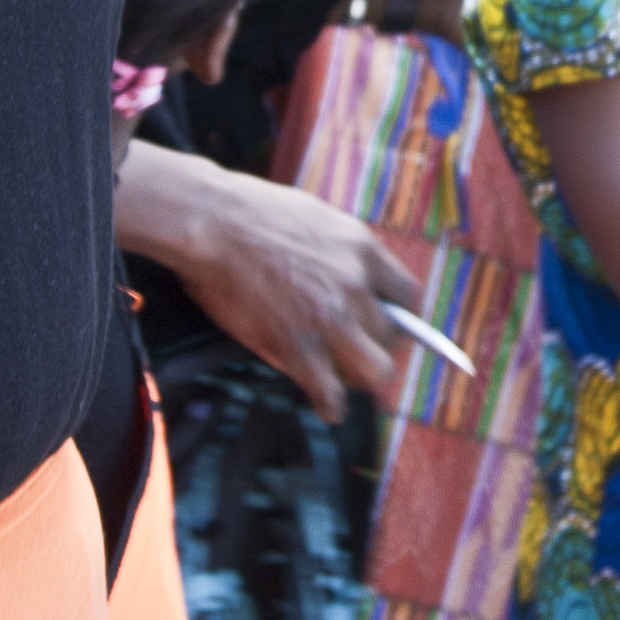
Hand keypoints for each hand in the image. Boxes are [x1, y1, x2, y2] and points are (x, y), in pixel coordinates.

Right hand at [112, 148, 416, 415]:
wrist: (212, 222)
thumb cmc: (250, 214)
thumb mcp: (315, 218)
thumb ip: (340, 252)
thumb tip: (351, 278)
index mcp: (361, 248)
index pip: (408, 294)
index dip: (401, 317)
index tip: (389, 326)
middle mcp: (355, 284)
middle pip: (394, 337)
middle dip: (379, 349)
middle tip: (359, 356)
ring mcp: (329, 318)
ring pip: (376, 371)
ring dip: (361, 378)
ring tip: (344, 380)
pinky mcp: (298, 347)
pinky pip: (331, 394)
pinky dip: (330, 406)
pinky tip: (324, 405)